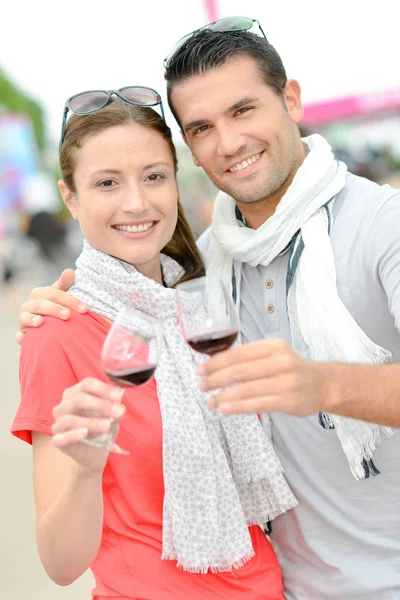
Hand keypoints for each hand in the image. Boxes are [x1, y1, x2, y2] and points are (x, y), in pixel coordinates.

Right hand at [16, 268, 86, 344]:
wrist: (43, 323)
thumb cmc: (54, 305)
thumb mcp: (59, 294)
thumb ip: (65, 283)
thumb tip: (70, 271)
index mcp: (39, 293)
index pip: (54, 293)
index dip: (70, 300)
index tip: (85, 308)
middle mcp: (29, 304)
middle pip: (40, 305)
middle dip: (54, 309)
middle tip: (68, 315)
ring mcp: (23, 318)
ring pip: (26, 317)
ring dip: (32, 320)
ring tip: (40, 322)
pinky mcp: (21, 333)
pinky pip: (19, 335)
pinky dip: (20, 336)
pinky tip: (23, 339)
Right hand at [51, 378, 125, 472]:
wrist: (94, 454)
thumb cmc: (101, 430)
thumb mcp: (112, 419)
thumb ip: (115, 412)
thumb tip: (121, 408)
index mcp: (75, 394)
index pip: (86, 384)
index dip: (102, 389)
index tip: (119, 396)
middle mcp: (64, 406)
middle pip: (77, 399)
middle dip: (99, 404)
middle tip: (116, 412)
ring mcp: (58, 423)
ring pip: (69, 418)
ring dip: (91, 421)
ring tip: (107, 425)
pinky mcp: (57, 441)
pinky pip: (61, 437)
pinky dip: (73, 434)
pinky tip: (85, 433)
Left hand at [198, 338, 328, 416]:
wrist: (325, 384)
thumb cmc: (294, 369)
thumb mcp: (275, 354)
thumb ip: (251, 358)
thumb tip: (217, 365)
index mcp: (273, 347)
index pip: (238, 353)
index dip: (217, 362)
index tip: (201, 369)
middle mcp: (280, 362)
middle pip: (240, 371)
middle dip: (216, 379)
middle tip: (201, 386)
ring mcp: (285, 382)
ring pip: (246, 389)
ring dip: (223, 396)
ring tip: (210, 401)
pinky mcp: (287, 401)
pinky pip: (257, 404)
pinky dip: (237, 407)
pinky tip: (223, 408)